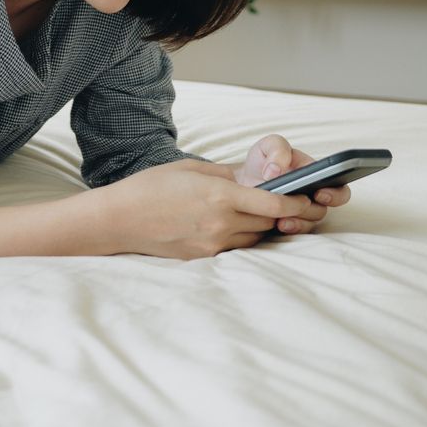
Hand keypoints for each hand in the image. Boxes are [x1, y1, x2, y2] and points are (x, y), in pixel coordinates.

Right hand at [97, 159, 323, 259]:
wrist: (119, 219)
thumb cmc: (151, 187)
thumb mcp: (191, 169)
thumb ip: (227, 175)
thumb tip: (254, 178)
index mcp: (220, 196)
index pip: (274, 205)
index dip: (297, 203)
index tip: (308, 198)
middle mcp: (220, 223)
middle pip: (268, 223)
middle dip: (280, 213)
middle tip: (285, 203)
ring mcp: (212, 244)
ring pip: (254, 238)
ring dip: (260, 227)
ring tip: (254, 213)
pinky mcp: (202, 258)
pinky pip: (234, 248)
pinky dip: (240, 237)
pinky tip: (230, 225)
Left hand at [230, 134, 350, 234]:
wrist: (242, 179)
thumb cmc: (262, 160)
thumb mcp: (269, 145)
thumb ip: (277, 149)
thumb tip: (275, 170)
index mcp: (316, 177)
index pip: (339, 189)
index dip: (335, 194)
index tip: (320, 192)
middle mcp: (312, 197)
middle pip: (324, 209)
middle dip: (314, 210)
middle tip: (302, 206)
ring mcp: (299, 212)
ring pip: (309, 223)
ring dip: (298, 220)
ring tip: (283, 218)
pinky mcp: (287, 224)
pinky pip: (294, 232)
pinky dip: (288, 228)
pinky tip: (278, 223)